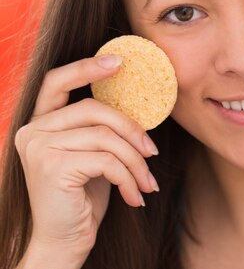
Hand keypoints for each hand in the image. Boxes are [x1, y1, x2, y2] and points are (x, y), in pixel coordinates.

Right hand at [14, 55, 159, 263]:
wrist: (63, 242)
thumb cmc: (82, 197)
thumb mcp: (93, 155)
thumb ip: (102, 129)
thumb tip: (139, 104)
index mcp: (40, 122)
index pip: (57, 81)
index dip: (87, 67)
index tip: (119, 61)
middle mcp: (32, 130)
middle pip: (94, 109)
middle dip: (132, 129)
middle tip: (153, 152)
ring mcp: (38, 147)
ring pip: (106, 137)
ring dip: (136, 161)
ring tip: (146, 183)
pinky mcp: (52, 167)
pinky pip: (107, 160)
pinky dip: (128, 178)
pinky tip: (134, 197)